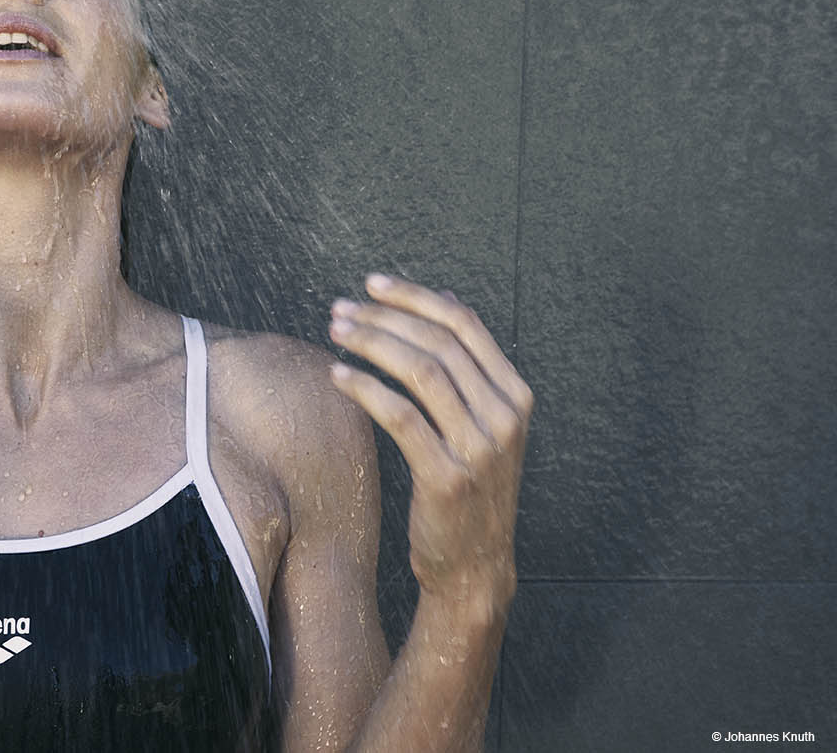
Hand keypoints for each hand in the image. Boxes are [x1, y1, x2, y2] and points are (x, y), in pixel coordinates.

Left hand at [328, 273, 532, 605]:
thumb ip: (468, 365)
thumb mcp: (482, 422)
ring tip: (335, 332)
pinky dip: (366, 389)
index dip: (416, 296)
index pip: (465, 324)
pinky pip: (400, 418)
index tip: (373, 283)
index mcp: (514, 395)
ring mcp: (479, 449)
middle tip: (340, 309)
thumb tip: (446, 296)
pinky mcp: (447, 478)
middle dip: (384, 318)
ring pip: (421, 372)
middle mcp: (503, 417)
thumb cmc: (469, 486)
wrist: (475, 566)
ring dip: (371, 344)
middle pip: (439, 342)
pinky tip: (337, 375)